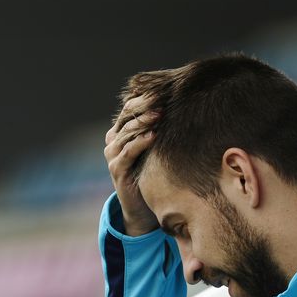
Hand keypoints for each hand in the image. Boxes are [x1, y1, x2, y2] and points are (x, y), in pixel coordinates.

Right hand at [104, 97, 159, 235]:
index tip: (164, 89)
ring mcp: (113, 155)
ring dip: (143, 122)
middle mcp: (113, 140)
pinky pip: (127, 152)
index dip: (145, 98)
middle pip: (128, 116)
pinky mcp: (117, 169)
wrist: (141, 206)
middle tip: (162, 97)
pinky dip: (139, 142)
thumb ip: (160, 129)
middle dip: (145, 106)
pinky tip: (153, 136)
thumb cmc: (153, 172)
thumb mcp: (156, 148)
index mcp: (121, 131)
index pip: (130, 107)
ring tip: (159, 114)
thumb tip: (183, 106)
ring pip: (126, 132)